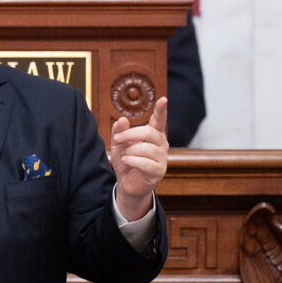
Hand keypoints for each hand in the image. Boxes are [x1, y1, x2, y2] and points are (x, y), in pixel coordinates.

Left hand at [110, 96, 167, 220]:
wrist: (127, 183)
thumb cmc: (126, 160)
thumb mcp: (118, 144)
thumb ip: (119, 131)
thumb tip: (122, 119)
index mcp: (153, 134)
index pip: (159, 120)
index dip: (161, 110)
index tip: (163, 99)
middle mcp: (161, 144)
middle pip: (149, 132)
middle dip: (130, 134)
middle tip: (117, 139)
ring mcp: (162, 158)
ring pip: (146, 148)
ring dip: (130, 151)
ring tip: (125, 156)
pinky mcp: (159, 170)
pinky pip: (145, 162)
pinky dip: (132, 160)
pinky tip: (127, 161)